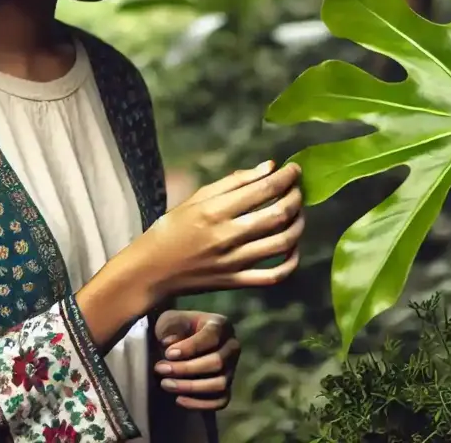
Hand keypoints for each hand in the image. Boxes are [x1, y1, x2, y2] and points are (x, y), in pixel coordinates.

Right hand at [133, 160, 303, 297]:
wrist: (151, 271)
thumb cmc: (172, 229)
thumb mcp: (196, 198)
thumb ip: (234, 182)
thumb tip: (270, 167)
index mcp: (215, 211)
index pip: (264, 189)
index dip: (286, 177)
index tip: (295, 170)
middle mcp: (227, 236)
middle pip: (278, 214)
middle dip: (296, 198)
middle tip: (298, 190)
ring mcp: (234, 262)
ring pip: (282, 243)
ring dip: (298, 225)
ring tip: (299, 214)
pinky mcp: (236, 282)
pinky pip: (274, 275)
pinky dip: (291, 262)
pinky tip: (293, 248)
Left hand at [153, 310, 238, 410]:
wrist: (181, 343)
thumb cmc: (176, 329)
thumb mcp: (170, 321)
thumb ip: (171, 328)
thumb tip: (169, 344)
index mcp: (220, 325)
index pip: (211, 336)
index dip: (190, 347)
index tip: (168, 353)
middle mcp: (231, 347)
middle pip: (217, 362)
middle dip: (186, 369)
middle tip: (160, 369)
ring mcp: (231, 368)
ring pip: (220, 384)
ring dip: (191, 387)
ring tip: (166, 384)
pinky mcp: (226, 387)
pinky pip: (220, 401)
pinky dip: (200, 403)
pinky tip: (179, 399)